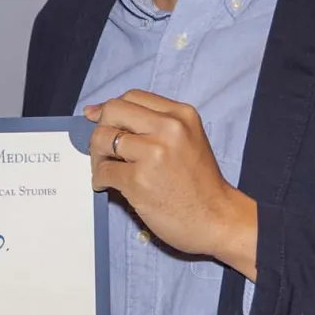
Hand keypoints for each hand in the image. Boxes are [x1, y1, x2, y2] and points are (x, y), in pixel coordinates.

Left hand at [85, 90, 258, 277]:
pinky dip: (99, 178)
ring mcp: (153, 154)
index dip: (110, 108)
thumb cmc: (199, 183)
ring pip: (102, 139)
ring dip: (96, 156)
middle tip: (102, 147)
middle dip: (100, 127)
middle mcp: (169, 129)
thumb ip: (152, 125)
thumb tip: (100, 113)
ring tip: (105, 168)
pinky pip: (103, 171)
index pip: (132, 96)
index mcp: (181, 115)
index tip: (98, 118)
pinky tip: (107, 185)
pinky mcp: (139, 180)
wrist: (217, 218)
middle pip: (113, 111)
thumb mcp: (187, 139)